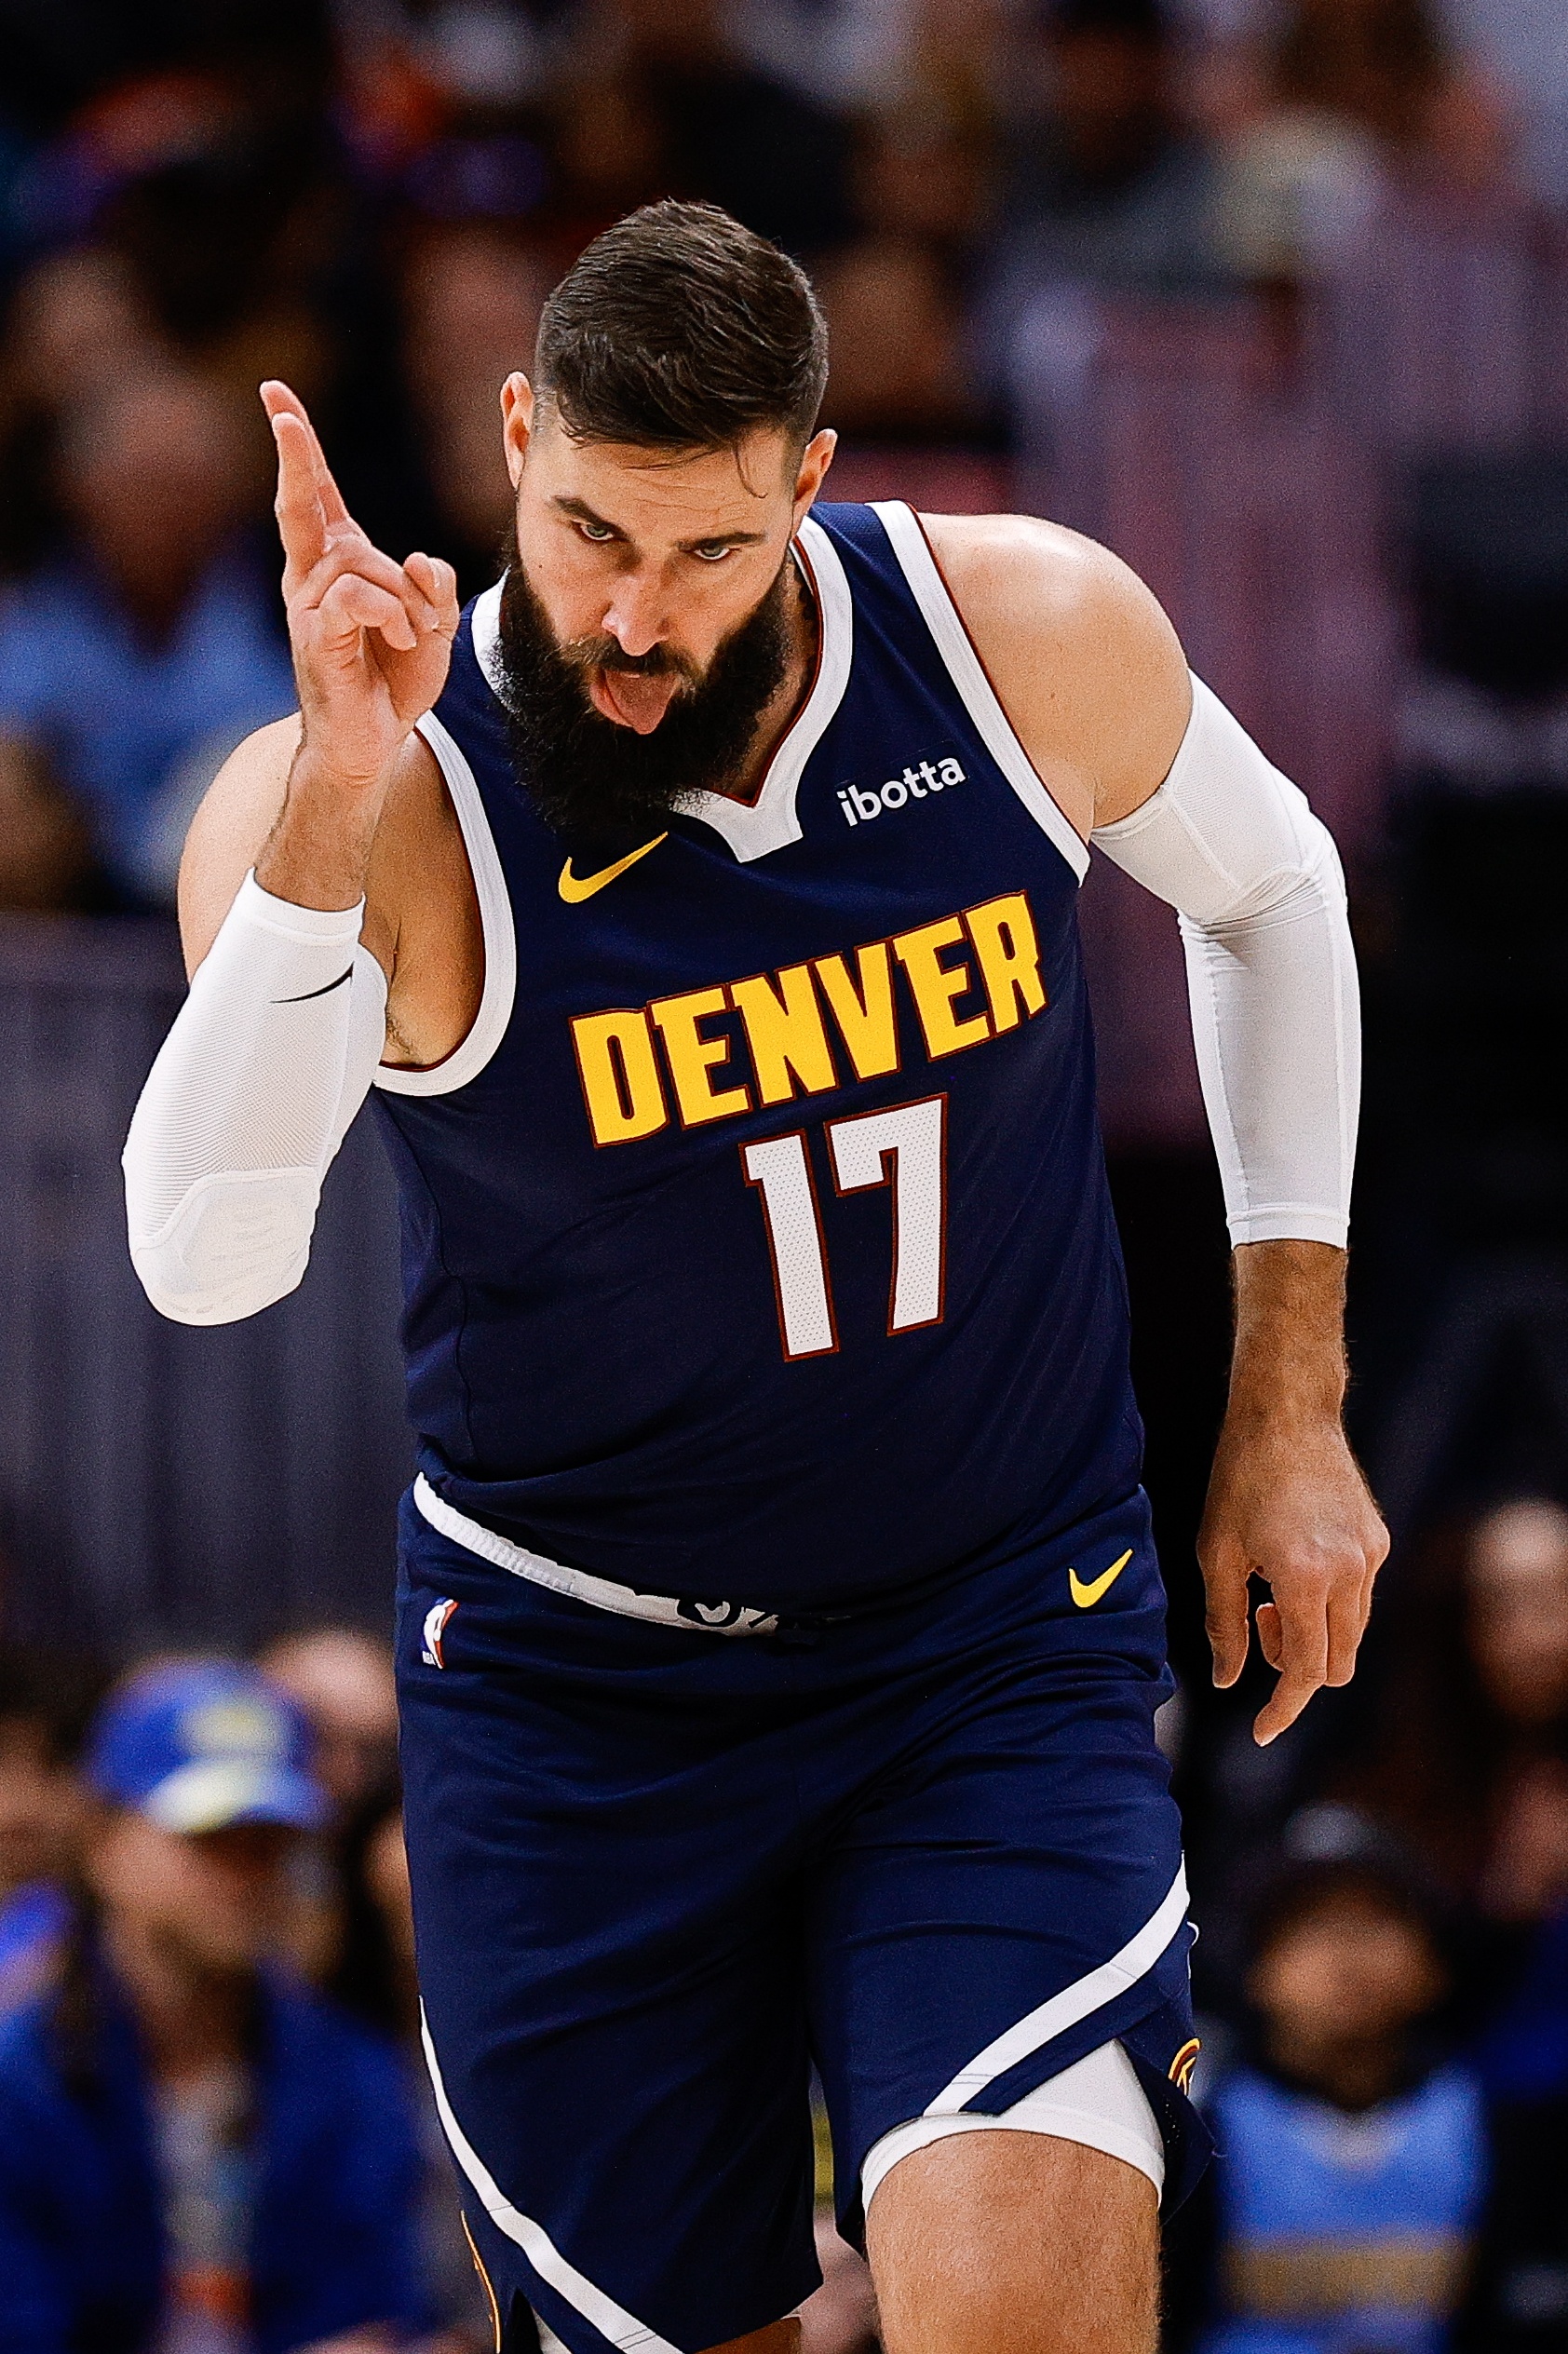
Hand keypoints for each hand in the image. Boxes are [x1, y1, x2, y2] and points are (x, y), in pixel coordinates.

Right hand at [262, 380, 457, 789]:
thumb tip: (417, 559)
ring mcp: (307, 605)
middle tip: (279, 408)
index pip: (318, 496)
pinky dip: (391, 615)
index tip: (276, 396)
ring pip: (361, 561)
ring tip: (407, 634)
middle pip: (307, 503)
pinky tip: (398, 638)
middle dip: (297, 453)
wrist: (372, 743)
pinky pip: (357, 597)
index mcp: (337, 564)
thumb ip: (433, 587)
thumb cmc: (396, 680)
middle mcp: (312, 577)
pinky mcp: (314, 636)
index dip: (299, 447)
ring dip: (402, 597)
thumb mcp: (433, 626)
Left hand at [1200, 1410, 1388, 1745]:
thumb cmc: (1239, 1479)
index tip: (1261, 1731)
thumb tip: (1227, 1680)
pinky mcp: (1379, 1540)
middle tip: (1259, 1621)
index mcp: (1305, 1576)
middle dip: (1297, 1666)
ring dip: (1313, 1635)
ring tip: (1271, 1592)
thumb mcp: (1215, 1553)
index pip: (1306, 1671)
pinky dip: (1329, 1605)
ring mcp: (1372, 1555)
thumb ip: (1222, 1623)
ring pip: (1352, 1634)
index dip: (1283, 1708)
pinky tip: (1293, 1566)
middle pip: (1338, 1663)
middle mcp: (1350, 1571)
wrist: (1287, 1414)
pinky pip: (1359, 1598)